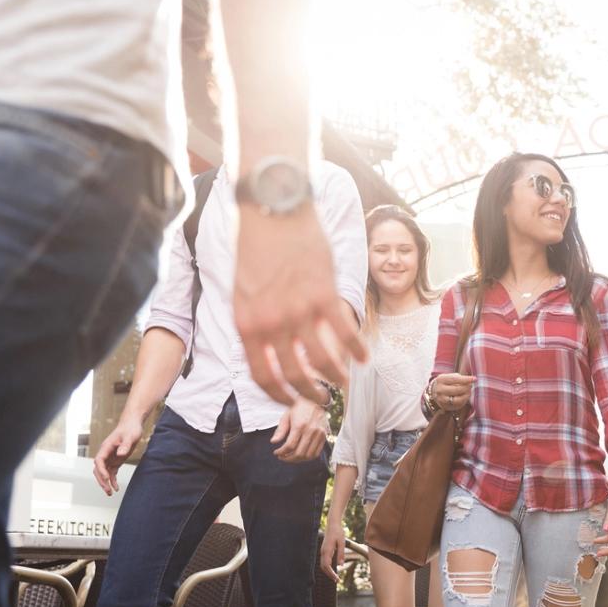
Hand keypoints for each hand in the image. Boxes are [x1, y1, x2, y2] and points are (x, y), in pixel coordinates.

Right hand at [93, 416, 142, 495]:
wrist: (132, 425)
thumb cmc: (130, 429)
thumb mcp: (130, 437)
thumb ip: (125, 445)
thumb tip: (120, 454)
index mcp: (106, 447)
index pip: (99, 461)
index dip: (101, 470)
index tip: (107, 478)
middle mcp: (105, 453)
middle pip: (98, 469)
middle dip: (102, 481)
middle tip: (108, 490)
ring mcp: (109, 457)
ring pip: (103, 473)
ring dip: (105, 483)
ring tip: (110, 493)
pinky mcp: (115, 460)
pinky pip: (111, 472)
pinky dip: (112, 480)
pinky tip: (116, 488)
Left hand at [234, 204, 366, 405]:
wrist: (272, 205)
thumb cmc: (256, 242)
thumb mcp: (243, 289)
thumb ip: (257, 320)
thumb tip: (271, 348)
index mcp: (247, 323)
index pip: (263, 376)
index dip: (279, 395)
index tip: (290, 401)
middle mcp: (272, 322)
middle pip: (294, 375)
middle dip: (310, 394)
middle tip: (320, 399)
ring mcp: (300, 309)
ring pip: (323, 360)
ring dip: (336, 376)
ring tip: (342, 382)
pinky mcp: (325, 294)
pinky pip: (345, 332)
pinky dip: (357, 349)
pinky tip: (364, 358)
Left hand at [271, 397, 327, 462]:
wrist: (316, 400)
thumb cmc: (298, 408)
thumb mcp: (286, 416)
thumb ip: (280, 430)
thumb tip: (273, 442)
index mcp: (300, 425)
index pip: (290, 446)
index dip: (281, 452)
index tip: (276, 452)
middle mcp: (311, 431)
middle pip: (299, 453)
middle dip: (288, 458)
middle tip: (282, 457)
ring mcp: (319, 434)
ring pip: (308, 455)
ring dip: (298, 460)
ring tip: (290, 457)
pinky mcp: (324, 436)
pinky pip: (317, 453)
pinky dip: (308, 457)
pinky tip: (301, 455)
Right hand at [320, 522, 345, 580]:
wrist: (333, 524)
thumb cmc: (338, 532)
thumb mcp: (342, 543)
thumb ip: (341, 554)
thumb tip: (341, 565)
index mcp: (327, 550)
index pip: (327, 566)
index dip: (331, 573)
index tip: (336, 579)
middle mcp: (323, 552)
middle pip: (323, 567)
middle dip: (329, 574)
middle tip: (337, 580)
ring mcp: (323, 551)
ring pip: (323, 565)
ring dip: (328, 571)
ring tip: (335, 577)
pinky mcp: (324, 550)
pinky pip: (324, 561)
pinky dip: (328, 567)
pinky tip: (333, 569)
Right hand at [431, 373, 476, 411]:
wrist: (435, 391)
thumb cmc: (447, 382)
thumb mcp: (451, 376)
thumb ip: (460, 378)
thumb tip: (471, 381)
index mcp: (441, 379)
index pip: (455, 379)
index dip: (466, 379)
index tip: (475, 379)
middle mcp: (440, 390)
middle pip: (457, 390)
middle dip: (467, 388)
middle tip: (471, 386)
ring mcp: (441, 400)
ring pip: (458, 400)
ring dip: (466, 395)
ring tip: (469, 391)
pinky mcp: (445, 406)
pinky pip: (457, 405)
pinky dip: (463, 401)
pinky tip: (465, 397)